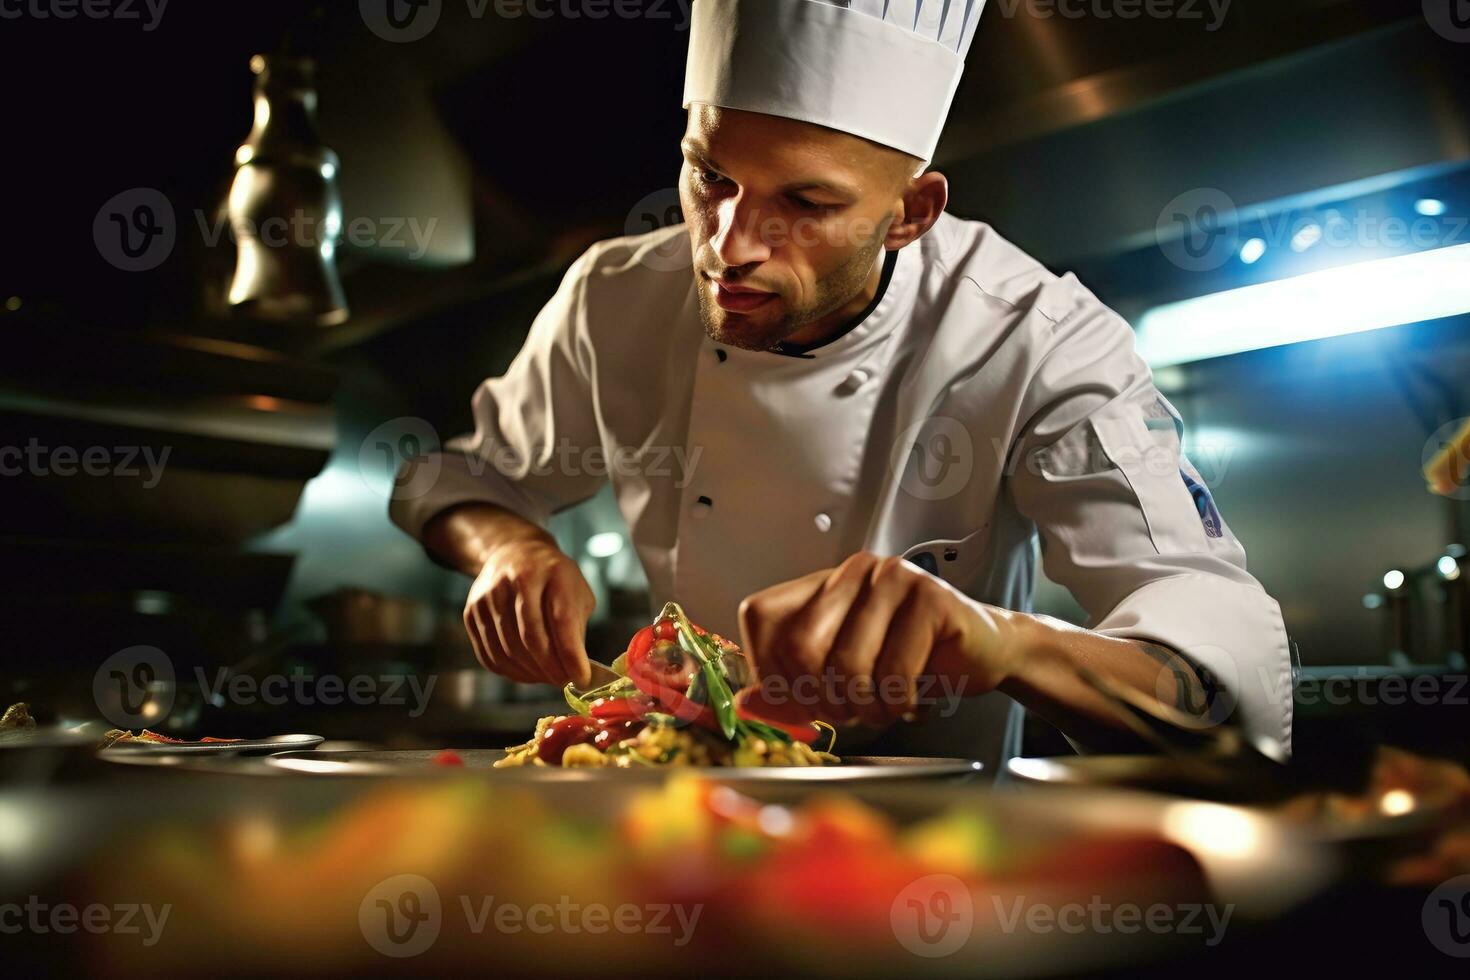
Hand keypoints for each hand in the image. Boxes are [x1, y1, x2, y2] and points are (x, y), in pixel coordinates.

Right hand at [463, 537, 595, 686]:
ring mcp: (490, 594)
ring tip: (547, 678)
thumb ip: (577, 628)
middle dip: (550, 668)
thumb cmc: (554, 580)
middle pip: (532, 638)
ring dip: (531, 673)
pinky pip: (489, 653)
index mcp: (553, 571)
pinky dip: (510, 672)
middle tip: (563, 682)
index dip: (571, 655)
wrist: (514, 552)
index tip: (582, 679)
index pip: (561, 620)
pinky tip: (527, 673)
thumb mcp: (577, 592)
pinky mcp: (472, 610)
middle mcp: (518, 578)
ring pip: (509, 649)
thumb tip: (577, 672)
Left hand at [736, 552, 1018, 726]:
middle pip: (801, 648)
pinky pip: (894, 672)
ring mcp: (893, 579)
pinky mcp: (931, 599)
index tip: (802, 700)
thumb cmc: (912, 663)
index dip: (772, 672)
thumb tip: (745, 705)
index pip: (760, 619)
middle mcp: (853, 572)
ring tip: (885, 707)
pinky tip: (911, 699)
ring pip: (849, 667)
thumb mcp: (841, 678)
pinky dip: (899, 704)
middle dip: (824, 700)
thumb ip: (792, 689)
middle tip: (850, 712)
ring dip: (867, 709)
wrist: (985, 653)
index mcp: (821, 583)